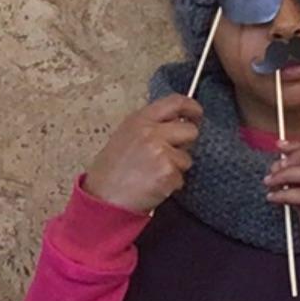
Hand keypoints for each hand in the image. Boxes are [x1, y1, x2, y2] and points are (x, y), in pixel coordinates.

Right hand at [81, 97, 200, 214]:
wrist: (103, 198)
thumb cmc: (110, 172)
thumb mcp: (125, 136)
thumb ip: (150, 126)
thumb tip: (176, 123)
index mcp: (139, 120)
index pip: (174, 102)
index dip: (191, 107)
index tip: (196, 113)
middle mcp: (152, 132)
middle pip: (190, 131)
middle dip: (185, 144)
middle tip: (171, 155)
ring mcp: (161, 152)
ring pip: (187, 158)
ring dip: (176, 169)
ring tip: (153, 174)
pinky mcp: (168, 172)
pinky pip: (181, 178)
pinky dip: (171, 185)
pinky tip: (153, 185)